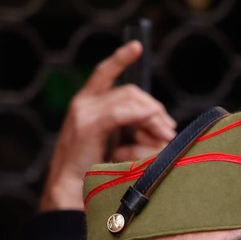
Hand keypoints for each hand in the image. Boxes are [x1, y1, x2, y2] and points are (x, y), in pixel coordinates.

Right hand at [41, 41, 175, 211]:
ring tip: (164, 138)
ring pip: (130, 101)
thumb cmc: (98, 171)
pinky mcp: (87, 126)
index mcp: (87, 104)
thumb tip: (162, 122)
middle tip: (168, 131)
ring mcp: (83, 112)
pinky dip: (141, 117)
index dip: (120, 58)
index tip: (137, 46)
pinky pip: (121, 112)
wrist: (72, 193)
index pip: (104, 73)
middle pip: (131, 92)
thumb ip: (132, 126)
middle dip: (154, 109)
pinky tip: (155, 126)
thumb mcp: (117, 143)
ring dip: (153, 118)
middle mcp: (83, 103)